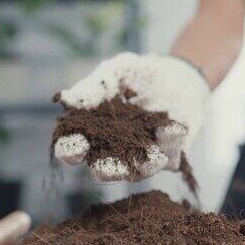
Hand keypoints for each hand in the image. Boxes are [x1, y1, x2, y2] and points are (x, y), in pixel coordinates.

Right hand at [52, 53, 208, 181]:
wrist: (179, 76)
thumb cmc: (139, 75)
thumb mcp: (117, 72)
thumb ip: (93, 87)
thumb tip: (65, 98)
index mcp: (91, 131)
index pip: (72, 147)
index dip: (70, 150)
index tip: (78, 145)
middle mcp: (112, 150)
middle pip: (101, 170)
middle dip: (106, 171)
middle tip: (112, 168)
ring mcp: (139, 158)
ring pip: (135, 172)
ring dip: (142, 165)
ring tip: (151, 156)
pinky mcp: (166, 159)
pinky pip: (166, 160)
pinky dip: (168, 145)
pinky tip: (172, 130)